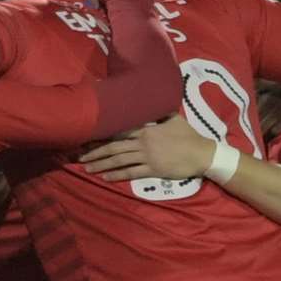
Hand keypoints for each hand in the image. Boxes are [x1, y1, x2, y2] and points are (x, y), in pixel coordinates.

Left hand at [78, 115, 215, 181]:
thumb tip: (150, 102)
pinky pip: (131, 173)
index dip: (102, 134)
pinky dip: (117, 175)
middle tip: (79, 156)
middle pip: (114, 147)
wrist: (201, 153)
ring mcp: (147, 157)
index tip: (87, 137)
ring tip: (87, 168)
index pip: (119, 131)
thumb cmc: (188, 136)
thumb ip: (158, 113)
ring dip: (101, 164)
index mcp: (146, 129)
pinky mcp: (153, 170)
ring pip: (119, 160)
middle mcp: (143, 142)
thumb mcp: (173, 118)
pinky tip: (105, 178)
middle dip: (95, 152)